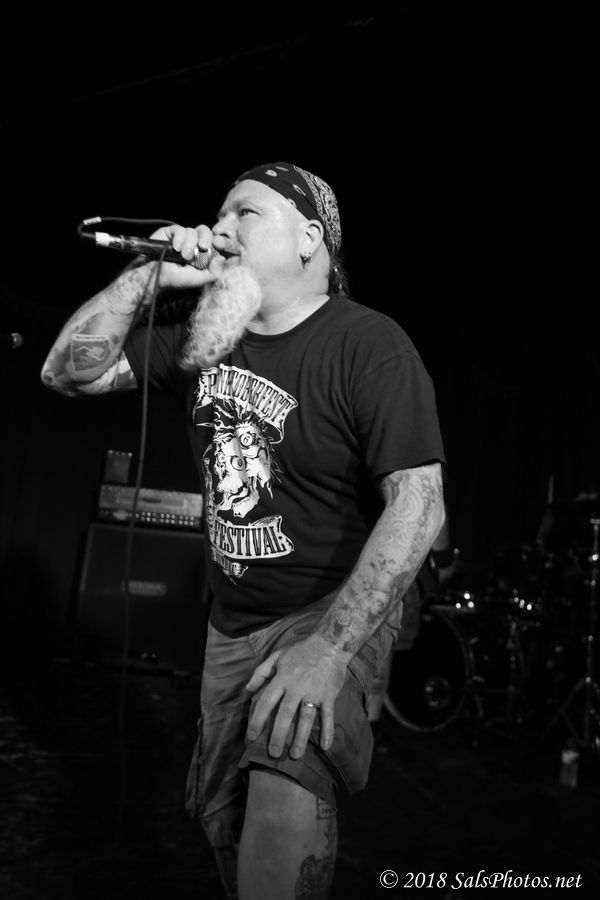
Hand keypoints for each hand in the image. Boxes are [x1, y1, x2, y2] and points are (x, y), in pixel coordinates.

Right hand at [144, 224, 224, 289]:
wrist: (156, 276)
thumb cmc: (176, 279)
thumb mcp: (198, 280)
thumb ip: (213, 273)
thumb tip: (222, 258)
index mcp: (202, 253)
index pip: (214, 241)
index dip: (219, 240)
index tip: (219, 244)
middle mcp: (193, 243)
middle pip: (205, 231)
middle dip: (207, 238)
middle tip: (204, 248)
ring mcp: (182, 237)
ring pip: (192, 231)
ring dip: (189, 244)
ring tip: (183, 256)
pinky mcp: (171, 232)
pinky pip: (180, 229)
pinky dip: (180, 239)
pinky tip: (175, 248)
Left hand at [245, 634, 348, 759]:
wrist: (330, 643)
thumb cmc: (301, 650)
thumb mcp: (277, 655)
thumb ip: (261, 672)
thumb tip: (247, 689)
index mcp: (282, 678)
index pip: (266, 702)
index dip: (257, 720)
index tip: (251, 736)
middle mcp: (297, 687)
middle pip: (285, 715)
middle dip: (278, 736)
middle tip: (273, 753)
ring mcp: (314, 692)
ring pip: (306, 718)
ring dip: (301, 738)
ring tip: (295, 755)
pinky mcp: (329, 695)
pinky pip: (328, 715)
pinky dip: (328, 730)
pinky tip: (326, 746)